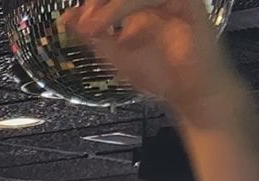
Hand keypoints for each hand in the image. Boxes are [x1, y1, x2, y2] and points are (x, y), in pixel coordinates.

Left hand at [63, 0, 244, 125]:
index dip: (91, 4)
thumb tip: (66, 18)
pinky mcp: (187, 3)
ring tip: (93, 29)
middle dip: (98, 1)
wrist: (191, 93)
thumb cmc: (158, 74)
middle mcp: (155, 0)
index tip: (73, 21)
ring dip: (111, 6)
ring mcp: (171, 0)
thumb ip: (92, 34)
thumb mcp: (114, 54)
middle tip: (83, 24)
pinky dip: (129, 8)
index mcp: (138, 5)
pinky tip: (119, 33)